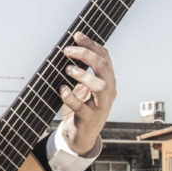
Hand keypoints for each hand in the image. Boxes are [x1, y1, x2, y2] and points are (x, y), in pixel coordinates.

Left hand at [60, 32, 116, 155]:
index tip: (76, 35)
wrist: (82, 135)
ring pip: (100, 86)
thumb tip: (67, 50)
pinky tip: (62, 90)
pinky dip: (71, 97)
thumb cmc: (81, 107)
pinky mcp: (89, 118)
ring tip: (68, 70)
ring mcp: (101, 105)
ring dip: (83, 75)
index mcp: (107, 80)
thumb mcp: (83, 87)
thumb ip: (80, 71)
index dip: (91, 44)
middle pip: (104, 67)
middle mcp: (108, 91)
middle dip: (86, 55)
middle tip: (67, 51)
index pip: (104, 57)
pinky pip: (82, 107)